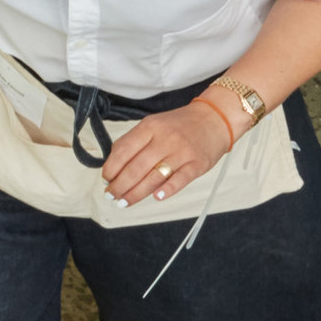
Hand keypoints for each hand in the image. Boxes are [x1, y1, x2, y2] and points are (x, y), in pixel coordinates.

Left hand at [99, 100, 232, 205]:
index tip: (105, 179)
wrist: (214, 119)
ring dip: (136, 193)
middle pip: (136, 167)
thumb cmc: (180, 125)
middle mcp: (165, 139)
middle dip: (120, 185)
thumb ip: (134, 141)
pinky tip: (156, 197)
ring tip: (124, 202)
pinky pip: (180, 180)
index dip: (111, 167)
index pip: (124, 150)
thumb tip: (113, 163)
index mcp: (150, 127)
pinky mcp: (197, 164)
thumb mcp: (153, 124)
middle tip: (111, 196)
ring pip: (154, 177)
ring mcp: (182, 152)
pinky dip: (167, 190)